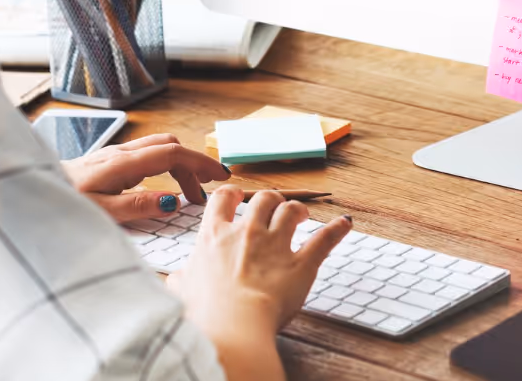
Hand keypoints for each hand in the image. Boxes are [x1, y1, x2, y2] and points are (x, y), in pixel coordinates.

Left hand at [60, 133, 228, 222]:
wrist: (32, 191)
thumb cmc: (62, 204)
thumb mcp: (101, 212)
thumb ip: (137, 206)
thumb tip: (173, 201)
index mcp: (123, 164)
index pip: (173, 153)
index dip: (200, 163)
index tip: (220, 178)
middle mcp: (120, 153)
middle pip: (170, 146)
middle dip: (194, 164)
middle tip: (206, 192)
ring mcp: (114, 154)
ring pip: (158, 148)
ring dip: (180, 164)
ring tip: (188, 194)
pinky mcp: (107, 160)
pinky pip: (146, 155)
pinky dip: (164, 166)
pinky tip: (162, 188)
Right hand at [168, 187, 351, 355]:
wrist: (231, 326)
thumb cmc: (204, 312)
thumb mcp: (181, 292)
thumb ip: (181, 280)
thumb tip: (176, 280)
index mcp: (214, 237)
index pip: (222, 199)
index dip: (232, 194)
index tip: (238, 196)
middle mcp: (246, 233)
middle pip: (263, 198)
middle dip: (270, 199)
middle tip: (274, 207)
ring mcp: (275, 246)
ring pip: (291, 211)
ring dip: (297, 209)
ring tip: (301, 215)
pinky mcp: (301, 265)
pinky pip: (323, 240)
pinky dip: (337, 230)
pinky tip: (345, 224)